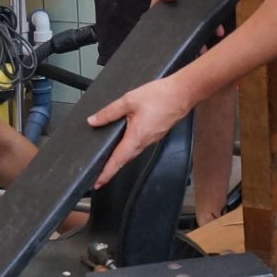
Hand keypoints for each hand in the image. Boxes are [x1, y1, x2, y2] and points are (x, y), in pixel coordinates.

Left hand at [86, 74, 196, 188]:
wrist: (183, 93)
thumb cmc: (161, 97)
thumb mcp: (129, 101)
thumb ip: (109, 112)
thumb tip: (94, 120)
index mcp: (136, 137)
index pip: (117, 161)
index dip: (106, 173)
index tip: (97, 183)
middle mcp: (145, 142)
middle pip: (124, 160)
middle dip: (111, 169)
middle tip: (99, 176)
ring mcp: (152, 138)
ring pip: (132, 153)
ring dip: (120, 159)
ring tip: (110, 161)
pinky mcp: (156, 133)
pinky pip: (140, 144)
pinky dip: (129, 148)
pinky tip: (126, 142)